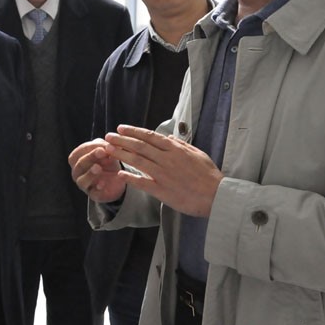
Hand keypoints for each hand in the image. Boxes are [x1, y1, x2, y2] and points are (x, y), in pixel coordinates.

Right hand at [68, 139, 127, 202]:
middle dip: (90, 157)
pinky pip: (93, 193)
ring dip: (89, 173)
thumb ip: (106, 146)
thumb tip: (109, 143)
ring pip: (82, 180)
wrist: (116, 179)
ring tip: (98, 168)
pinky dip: (97, 188)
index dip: (89, 147)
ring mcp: (84, 185)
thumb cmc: (107, 161)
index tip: (102, 144)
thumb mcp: (107, 151)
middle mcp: (78, 173)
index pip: (78, 152)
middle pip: (80, 165)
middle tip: (101, 151)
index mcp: (77, 160)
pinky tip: (103, 184)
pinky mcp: (94, 195)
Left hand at [104, 125, 222, 216]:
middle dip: (121, 140)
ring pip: (138, 161)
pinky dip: (130, 178)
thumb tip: (167, 138)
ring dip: (121, 154)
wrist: (217, 195)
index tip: (121, 128)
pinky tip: (120, 174)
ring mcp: (163, 175)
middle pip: (139, 147)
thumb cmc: (209, 175)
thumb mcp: (197, 153)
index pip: (150, 137)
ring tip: (108, 150)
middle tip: (108, 136)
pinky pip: (143, 183)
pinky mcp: (162, 191)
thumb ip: (181, 145)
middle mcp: (167, 160)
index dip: (133, 132)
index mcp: (175, 150)